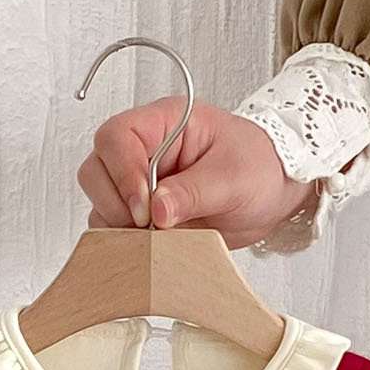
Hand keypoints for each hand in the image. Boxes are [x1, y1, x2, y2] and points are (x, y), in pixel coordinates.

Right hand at [77, 97, 317, 249]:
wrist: (273, 192)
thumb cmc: (259, 167)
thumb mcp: (235, 177)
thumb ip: (194, 192)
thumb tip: (156, 209)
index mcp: (164, 123)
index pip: (116, 138)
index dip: (123, 173)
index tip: (147, 207)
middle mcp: (142, 150)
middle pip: (96, 170)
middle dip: (116, 203)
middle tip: (151, 225)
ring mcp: (137, 183)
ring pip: (99, 203)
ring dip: (120, 226)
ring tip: (159, 236)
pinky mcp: (140, 214)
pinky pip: (113, 229)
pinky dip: (126, 243)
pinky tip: (154, 246)